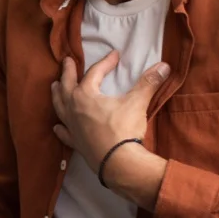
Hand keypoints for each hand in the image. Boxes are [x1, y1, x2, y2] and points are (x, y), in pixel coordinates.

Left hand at [50, 51, 169, 168]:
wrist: (118, 162)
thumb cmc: (124, 129)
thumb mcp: (137, 102)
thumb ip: (148, 82)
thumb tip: (164, 65)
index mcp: (85, 95)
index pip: (94, 72)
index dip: (105, 62)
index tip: (115, 55)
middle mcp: (73, 108)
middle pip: (67, 85)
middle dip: (67, 71)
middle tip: (67, 61)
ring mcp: (71, 126)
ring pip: (59, 106)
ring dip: (57, 94)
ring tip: (54, 86)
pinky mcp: (75, 142)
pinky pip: (64, 133)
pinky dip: (60, 128)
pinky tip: (57, 126)